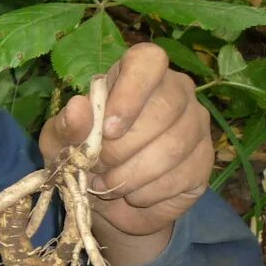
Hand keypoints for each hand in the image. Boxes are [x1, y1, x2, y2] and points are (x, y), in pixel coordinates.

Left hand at [37, 43, 212, 265]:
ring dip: (132, 174)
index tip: (108, 128)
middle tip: (97, 167)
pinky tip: (132, 194)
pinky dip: (148, 193)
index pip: (148, 61)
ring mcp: (196, 124)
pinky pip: (181, 175)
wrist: (109, 204)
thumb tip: (78, 107)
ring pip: (174, 145)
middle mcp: (175, 91)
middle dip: (123, 147)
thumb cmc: (83, 159)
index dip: (131, 92)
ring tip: (108, 185)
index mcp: (137, 75)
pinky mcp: (204, 160)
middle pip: (164, 107)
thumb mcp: (60, 144)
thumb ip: (66, 126)